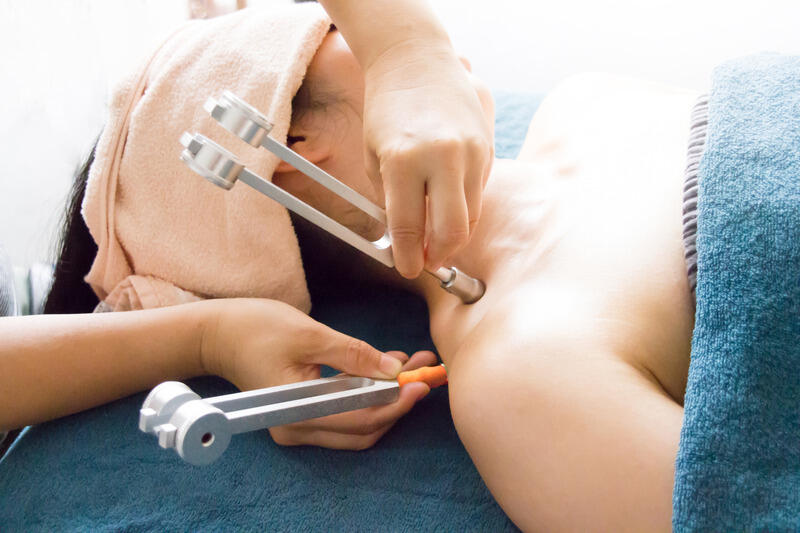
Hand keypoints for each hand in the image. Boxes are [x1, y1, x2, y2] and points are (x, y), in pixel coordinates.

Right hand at [200, 298, 436, 448]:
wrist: (217, 334)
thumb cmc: (255, 329)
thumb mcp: (310, 335)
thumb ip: (353, 355)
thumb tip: (394, 371)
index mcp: (298, 413)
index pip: (360, 419)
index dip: (397, 403)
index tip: (422, 382)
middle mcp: (298, 429)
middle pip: (363, 428)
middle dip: (397, 400)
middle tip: (424, 369)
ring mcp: (298, 426)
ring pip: (357, 423)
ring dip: (386, 397)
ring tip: (410, 364)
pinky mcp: (301, 415)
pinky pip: (343, 413)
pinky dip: (366, 395)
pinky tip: (385, 368)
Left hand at [363, 41, 494, 277]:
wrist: (415, 60)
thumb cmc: (387, 108)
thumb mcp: (374, 155)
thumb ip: (391, 200)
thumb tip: (407, 239)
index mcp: (404, 161)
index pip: (408, 228)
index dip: (407, 257)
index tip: (407, 269)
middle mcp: (442, 157)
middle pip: (451, 231)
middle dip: (439, 256)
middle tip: (428, 261)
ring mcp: (471, 152)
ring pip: (471, 216)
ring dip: (454, 235)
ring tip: (437, 239)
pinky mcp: (487, 146)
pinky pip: (479, 192)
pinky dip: (464, 208)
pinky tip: (449, 207)